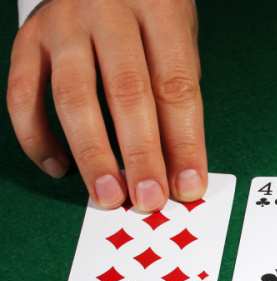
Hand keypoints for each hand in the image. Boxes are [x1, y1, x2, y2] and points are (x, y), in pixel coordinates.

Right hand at [6, 0, 205, 210]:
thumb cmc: (148, 14)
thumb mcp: (177, 38)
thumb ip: (175, 93)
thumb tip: (179, 169)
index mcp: (158, 9)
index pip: (175, 85)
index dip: (184, 142)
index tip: (188, 187)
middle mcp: (107, 11)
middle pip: (126, 92)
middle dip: (140, 154)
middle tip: (147, 200)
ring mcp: (62, 24)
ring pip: (73, 97)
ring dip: (91, 153)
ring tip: (107, 195)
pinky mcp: (27, 39)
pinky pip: (23, 95)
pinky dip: (37, 137)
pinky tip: (59, 167)